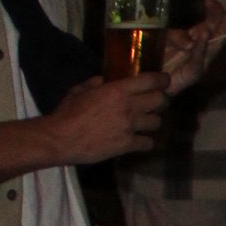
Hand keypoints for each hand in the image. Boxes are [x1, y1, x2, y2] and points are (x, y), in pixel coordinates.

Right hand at [50, 71, 169, 163]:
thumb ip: (95, 83)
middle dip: (161, 100)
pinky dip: (145, 141)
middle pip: (160, 101)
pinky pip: (148, 143)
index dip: (162, 80)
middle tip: (157, 102)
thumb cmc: (67, 112)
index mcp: (118, 90)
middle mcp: (129, 107)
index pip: (150, 81)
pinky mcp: (127, 145)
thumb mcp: (80, 90)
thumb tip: (105, 80)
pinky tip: (139, 140)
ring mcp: (129, 127)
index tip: (165, 80)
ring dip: (153, 121)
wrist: (61, 139)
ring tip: (146, 121)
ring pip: (157, 122)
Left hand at [163, 0, 225, 93]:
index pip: (214, 21)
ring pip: (217, 45)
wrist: (147, 82)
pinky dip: (201, 47)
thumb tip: (190, 40)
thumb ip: (176, 35)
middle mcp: (205, 49)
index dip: (215, 10)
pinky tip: (205, 35)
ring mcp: (201, 62)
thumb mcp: (165, 38)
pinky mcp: (192, 74)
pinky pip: (198, 60)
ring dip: (224, 29)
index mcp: (200, 37)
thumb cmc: (156, 57)